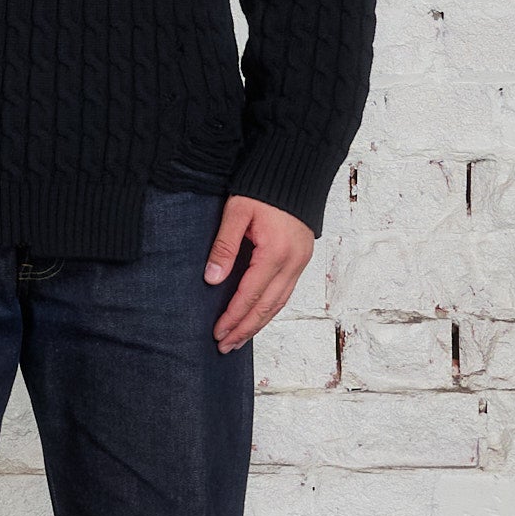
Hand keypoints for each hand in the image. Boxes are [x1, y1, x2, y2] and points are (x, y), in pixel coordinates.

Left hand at [204, 196, 314, 352]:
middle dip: (245, 329)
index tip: (217, 332)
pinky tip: (258, 317)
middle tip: (225, 346)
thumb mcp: (237, 212)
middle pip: (266, 307)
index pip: (249, 295)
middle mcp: (292, 262)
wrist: (294, 169)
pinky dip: (271, 309)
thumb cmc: (263, 188)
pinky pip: (286, 292)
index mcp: (275, 252)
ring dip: (258, 323)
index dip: (232, 317)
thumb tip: (212, 280)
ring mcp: (301, 261)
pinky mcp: (302, 258)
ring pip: (279, 303)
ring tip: (239, 339)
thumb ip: (224, 247)